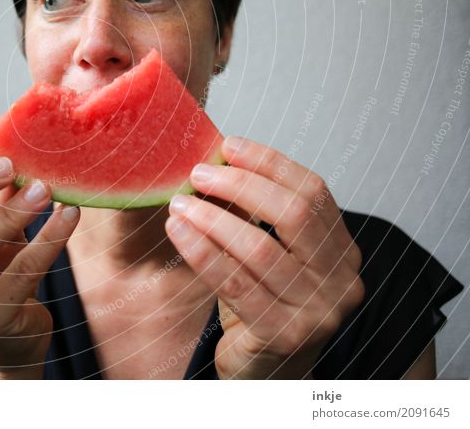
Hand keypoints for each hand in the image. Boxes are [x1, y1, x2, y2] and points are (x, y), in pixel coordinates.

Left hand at [165, 136, 364, 378]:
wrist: (266, 373)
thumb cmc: (264, 305)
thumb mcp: (274, 255)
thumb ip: (263, 216)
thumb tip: (220, 159)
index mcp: (342, 252)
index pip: (314, 192)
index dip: (270, 163)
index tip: (230, 145)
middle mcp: (340, 281)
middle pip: (293, 214)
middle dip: (240, 185)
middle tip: (198, 174)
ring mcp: (316, 312)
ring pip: (259, 248)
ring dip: (212, 218)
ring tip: (179, 203)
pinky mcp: (283, 336)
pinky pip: (236, 283)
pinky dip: (202, 252)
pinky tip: (177, 231)